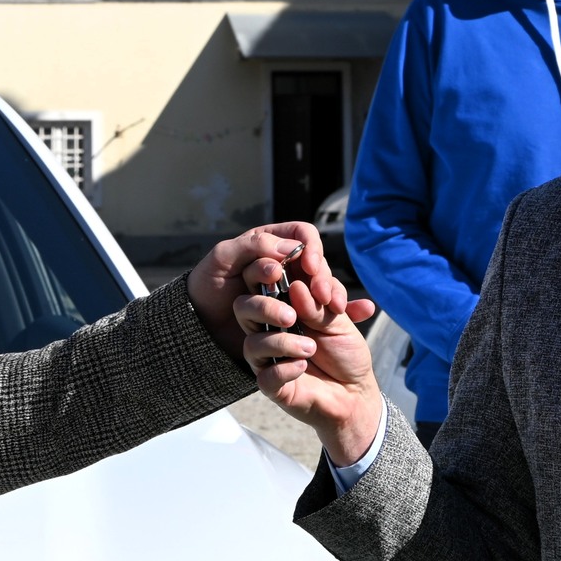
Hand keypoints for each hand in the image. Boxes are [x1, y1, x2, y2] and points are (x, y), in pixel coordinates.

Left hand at [188, 223, 345, 360]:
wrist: (200, 324)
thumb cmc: (206, 285)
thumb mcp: (223, 258)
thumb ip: (254, 246)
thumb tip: (293, 248)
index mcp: (270, 242)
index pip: (303, 235)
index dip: (312, 248)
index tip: (311, 267)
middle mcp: (285, 263)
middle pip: (317, 261)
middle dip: (324, 276)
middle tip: (323, 295)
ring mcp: (291, 288)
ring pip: (323, 283)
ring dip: (333, 293)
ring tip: (334, 308)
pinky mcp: (297, 311)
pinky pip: (325, 307)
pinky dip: (346, 309)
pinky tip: (360, 312)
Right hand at [234, 263, 383, 466]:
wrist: (355, 392)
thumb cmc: (345, 351)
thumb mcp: (339, 320)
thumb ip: (318, 303)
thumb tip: (295, 286)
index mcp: (285, 306)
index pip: (265, 282)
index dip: (274, 273)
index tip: (298, 276)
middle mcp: (269, 328)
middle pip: (243, 307)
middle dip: (265, 307)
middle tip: (292, 316)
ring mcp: (267, 357)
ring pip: (252, 343)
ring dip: (282, 343)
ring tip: (310, 348)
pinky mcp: (270, 384)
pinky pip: (265, 375)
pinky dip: (286, 369)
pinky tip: (304, 367)